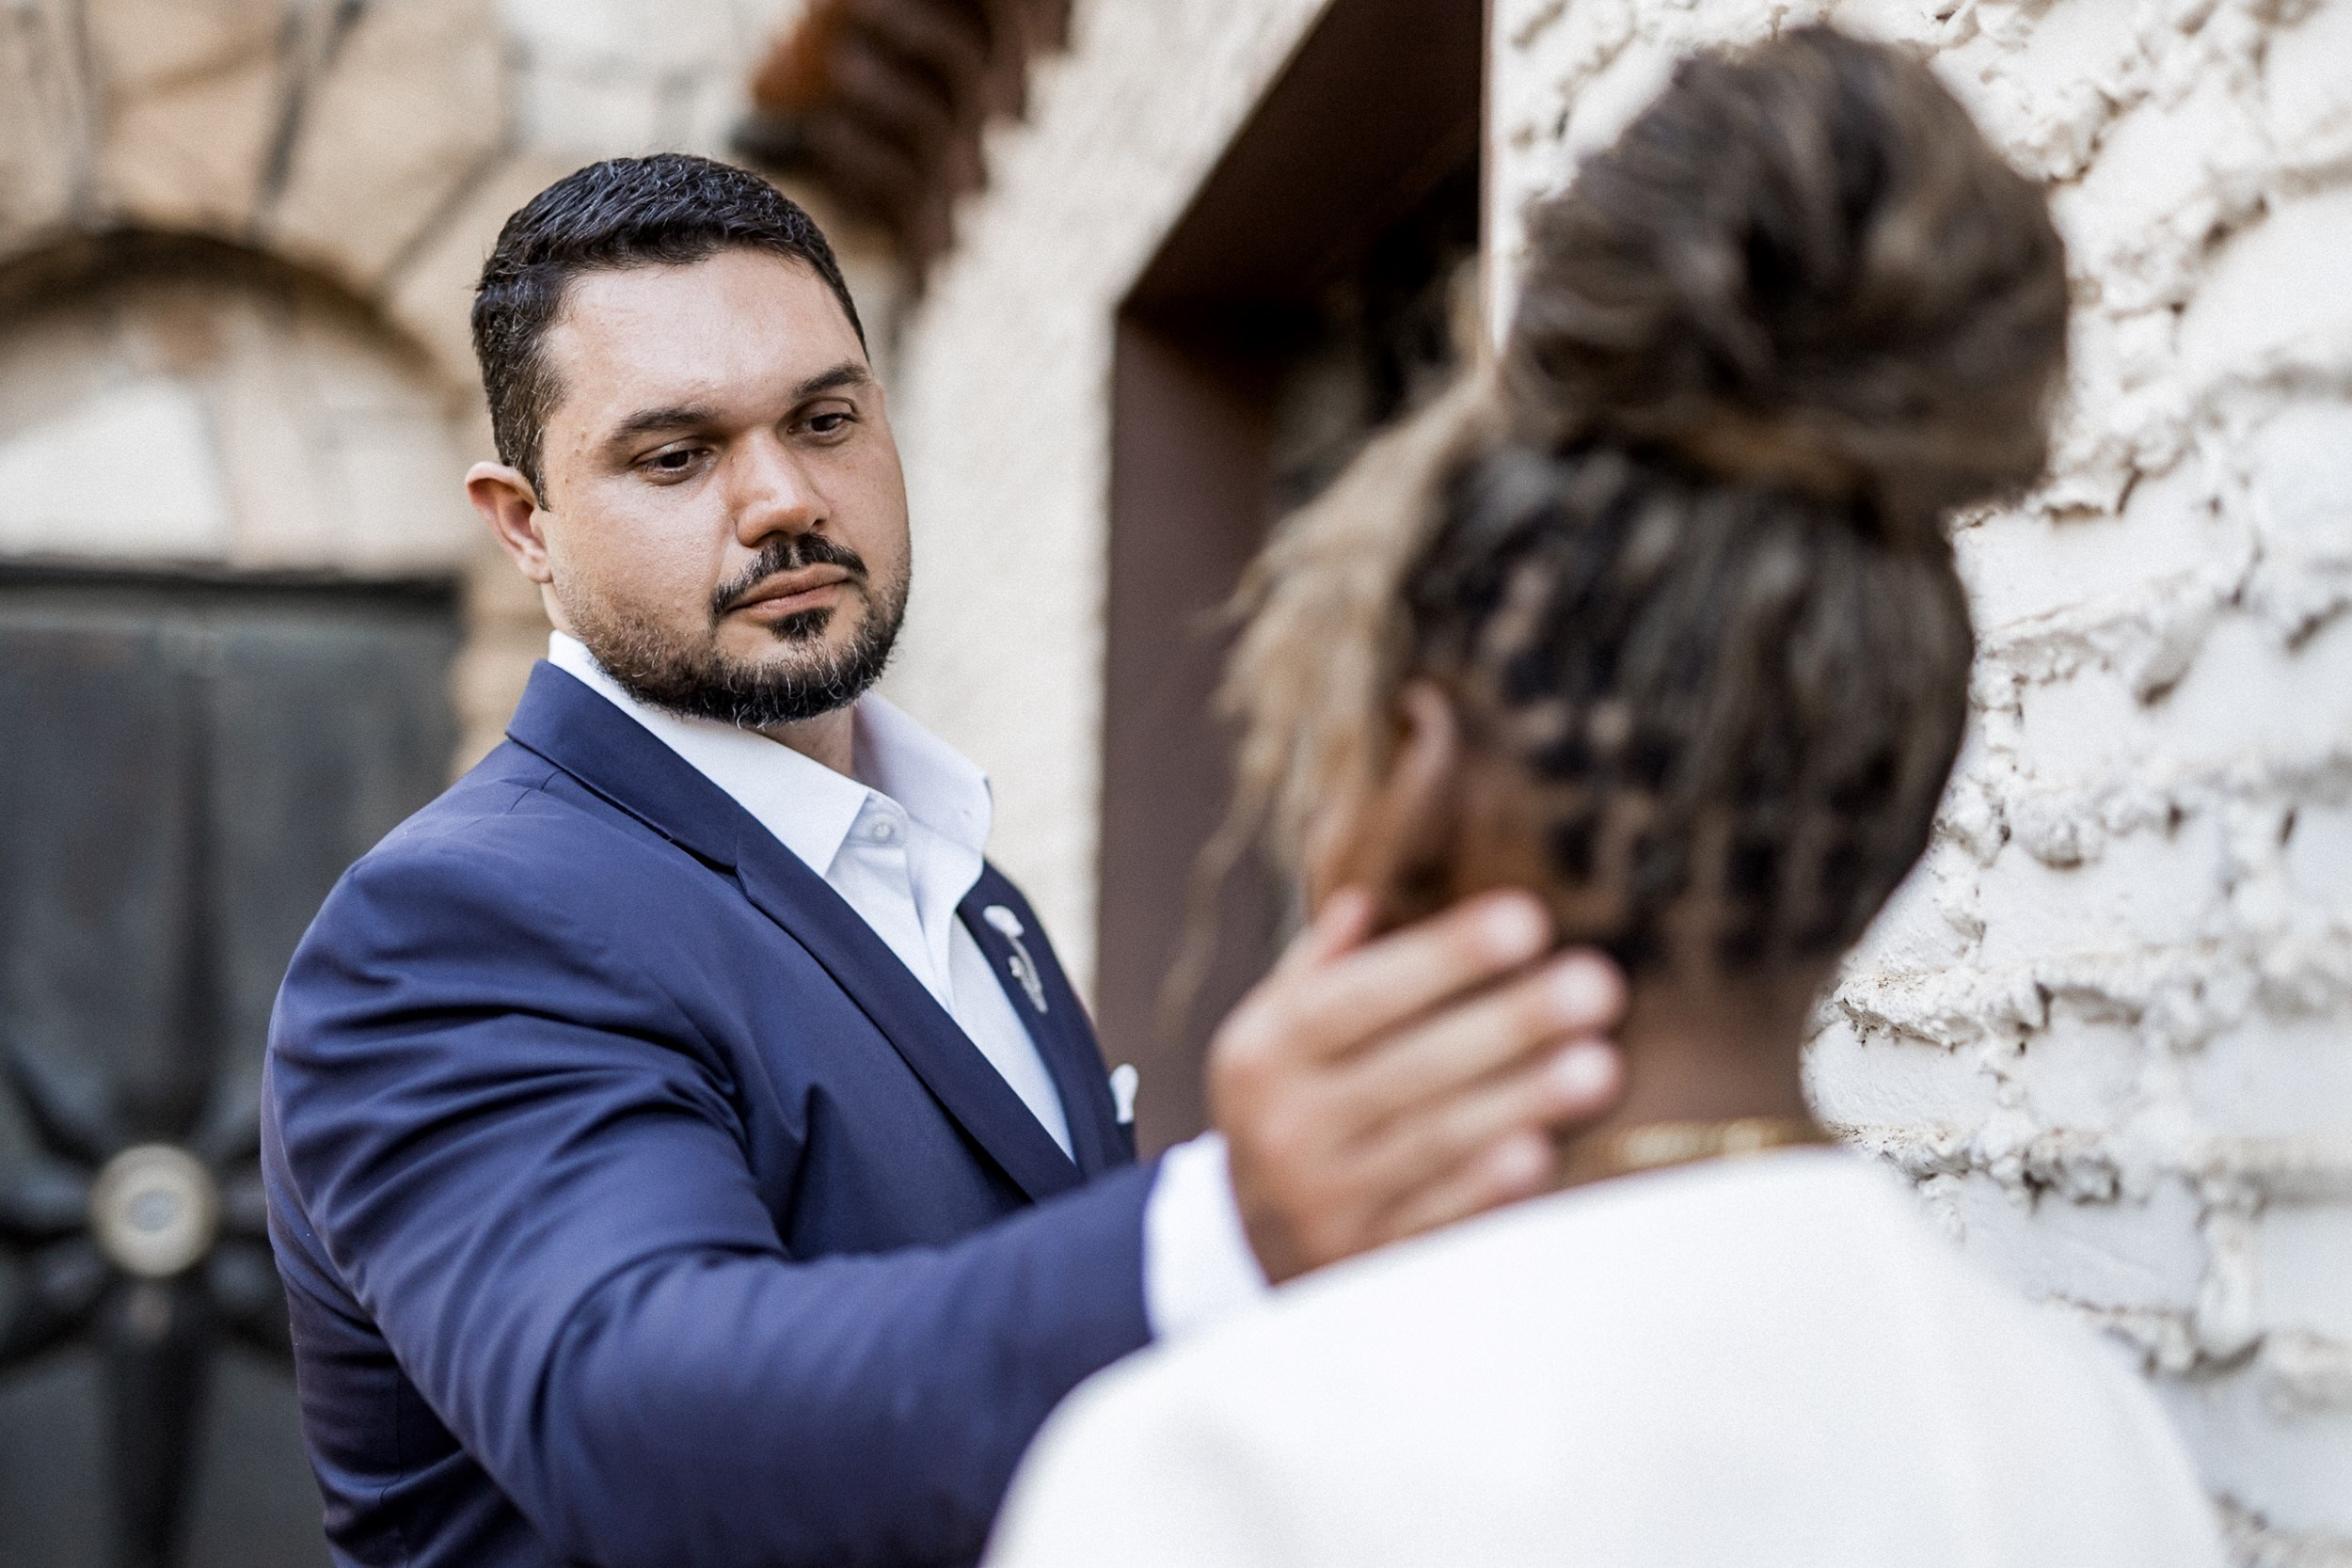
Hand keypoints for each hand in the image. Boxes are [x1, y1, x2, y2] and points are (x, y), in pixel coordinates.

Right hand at [1208, 887, 1625, 1283]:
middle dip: (1507, 1024)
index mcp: (1262, 1055)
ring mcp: (1325, 1202)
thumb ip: (1318, 968)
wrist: (1250, 1246)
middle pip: (1407, 1068)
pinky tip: (1543, 1150)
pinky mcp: (1364, 1265)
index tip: (1527, 920)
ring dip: (1519, 1102)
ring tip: (1599, 1064)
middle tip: (1595, 985)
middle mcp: (1285, 1127)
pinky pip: (1433, 1221)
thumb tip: (1368, 896)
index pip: (1358, 995)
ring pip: (1431, 1144)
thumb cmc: (1287, 1106)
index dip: (1443, 958)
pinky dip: (1485, 1188)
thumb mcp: (1273, 1036)